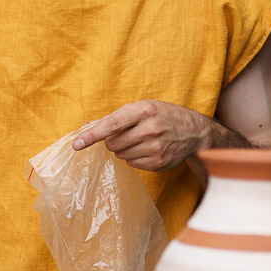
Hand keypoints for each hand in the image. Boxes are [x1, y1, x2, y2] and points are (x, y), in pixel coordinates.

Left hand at [71, 99, 217, 171]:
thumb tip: (87, 126)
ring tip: (140, 140)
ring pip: (120, 154)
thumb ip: (115, 116)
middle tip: (127, 134)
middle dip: (112, 140)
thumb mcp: (142, 107)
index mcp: (144, 110)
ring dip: (123, 149)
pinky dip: (133, 157)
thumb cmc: (162, 116)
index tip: (77, 145)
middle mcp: (150, 128)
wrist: (194, 131)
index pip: (111, 125)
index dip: (92, 135)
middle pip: (112, 143)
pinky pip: (131, 163)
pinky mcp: (158, 163)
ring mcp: (156, 147)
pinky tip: (147, 149)